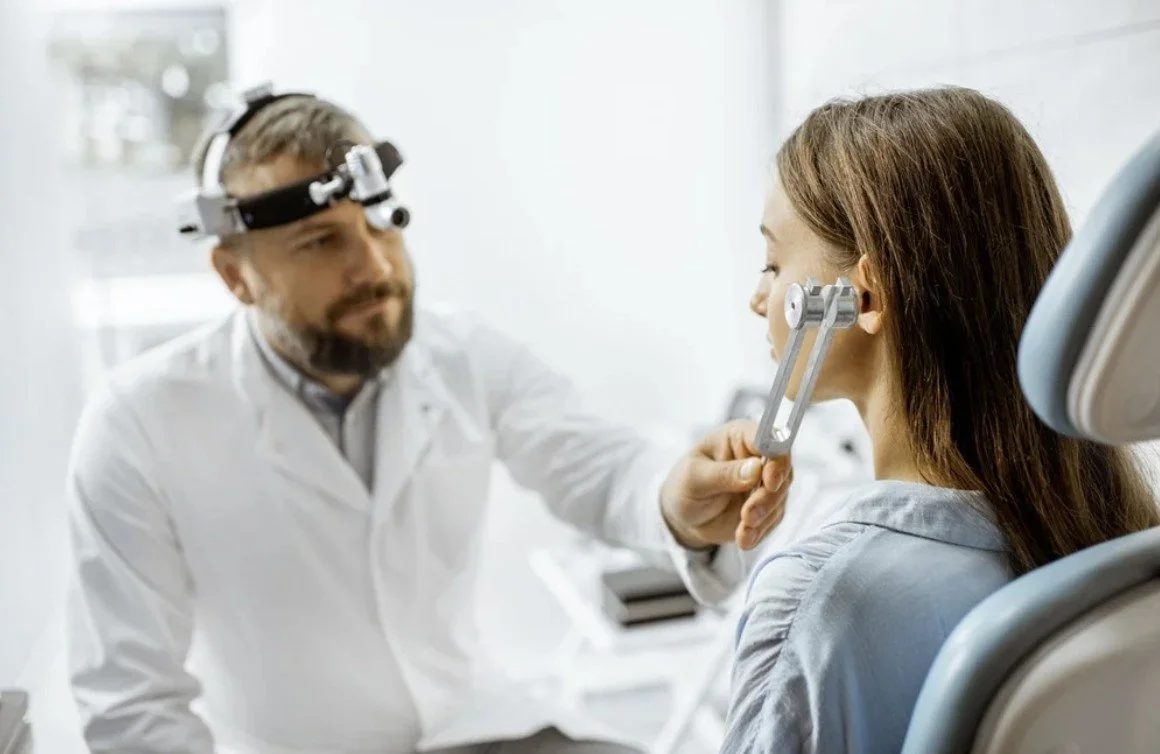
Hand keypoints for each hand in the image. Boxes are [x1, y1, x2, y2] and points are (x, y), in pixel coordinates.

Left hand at [659, 420, 792, 551]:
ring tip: (742, 531)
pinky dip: (760, 531)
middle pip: (781, 470)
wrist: (682, 516)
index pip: (769, 438)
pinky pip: (774, 518)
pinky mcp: (767, 505)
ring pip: (781, 496)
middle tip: (748, 516)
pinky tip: (743, 539)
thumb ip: (724, 473)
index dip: (775, 459)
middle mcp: (757, 456)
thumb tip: (756, 468)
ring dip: (764, 517)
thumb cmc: (684, 486)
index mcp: (739, 437)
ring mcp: (765, 482)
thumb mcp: (695, 477)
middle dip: (768, 497)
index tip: (770, 482)